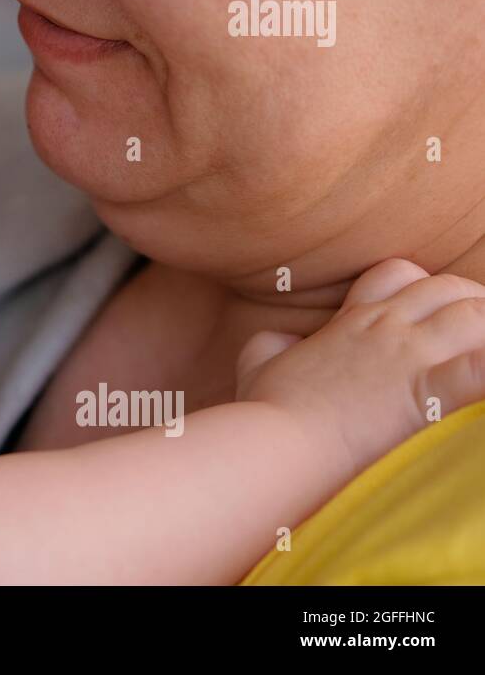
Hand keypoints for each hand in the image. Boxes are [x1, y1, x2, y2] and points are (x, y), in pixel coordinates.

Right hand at [236, 259, 484, 482]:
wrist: (279, 442)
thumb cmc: (266, 409)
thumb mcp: (257, 362)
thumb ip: (270, 343)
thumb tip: (278, 340)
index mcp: (351, 322)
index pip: (397, 274)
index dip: (423, 286)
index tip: (433, 312)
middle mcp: (385, 330)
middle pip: (447, 289)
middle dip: (473, 302)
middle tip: (478, 332)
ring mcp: (409, 357)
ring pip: (474, 317)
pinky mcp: (428, 392)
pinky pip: (479, 369)